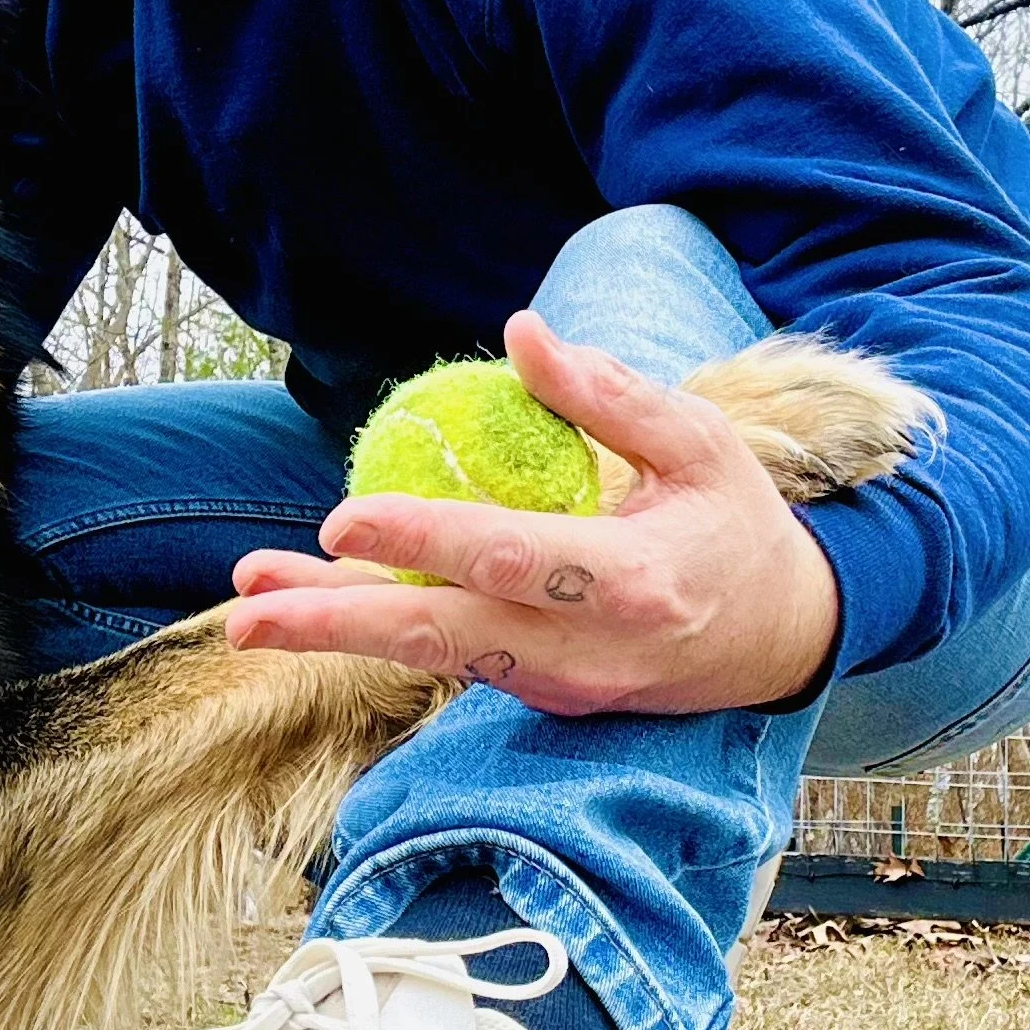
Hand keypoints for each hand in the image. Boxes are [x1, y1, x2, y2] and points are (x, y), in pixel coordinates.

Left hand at [226, 309, 842, 716]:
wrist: (782, 640)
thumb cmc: (734, 524)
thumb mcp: (698, 444)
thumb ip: (607, 395)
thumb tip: (520, 332)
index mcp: (631, 579)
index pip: (509, 560)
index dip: (423, 543)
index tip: (343, 522)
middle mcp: (585, 647)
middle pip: (444, 638)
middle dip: (337, 624)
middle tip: (247, 606)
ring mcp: (559, 683)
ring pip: (431, 656)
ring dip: (336, 631)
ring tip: (248, 605)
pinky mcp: (542, 697)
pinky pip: (449, 661)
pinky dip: (379, 635)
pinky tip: (311, 607)